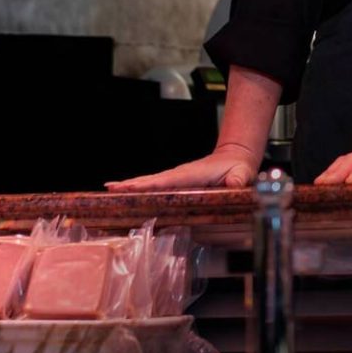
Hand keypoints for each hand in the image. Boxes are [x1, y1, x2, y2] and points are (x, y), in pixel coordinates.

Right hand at [106, 144, 256, 190]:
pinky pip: (156, 186)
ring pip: (151, 182)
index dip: (149, 185)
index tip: (132, 187)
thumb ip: (239, 181)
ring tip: (111, 190)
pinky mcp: (176, 183)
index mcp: (192, 175)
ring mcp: (177, 178)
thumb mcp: (241, 174)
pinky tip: (127, 193)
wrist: (236, 158)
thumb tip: (234, 185)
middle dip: (132, 184)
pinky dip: (140, 189)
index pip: (167, 181)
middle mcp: (180, 175)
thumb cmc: (237, 168)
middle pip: (152, 180)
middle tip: (110, 188)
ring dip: (131, 186)